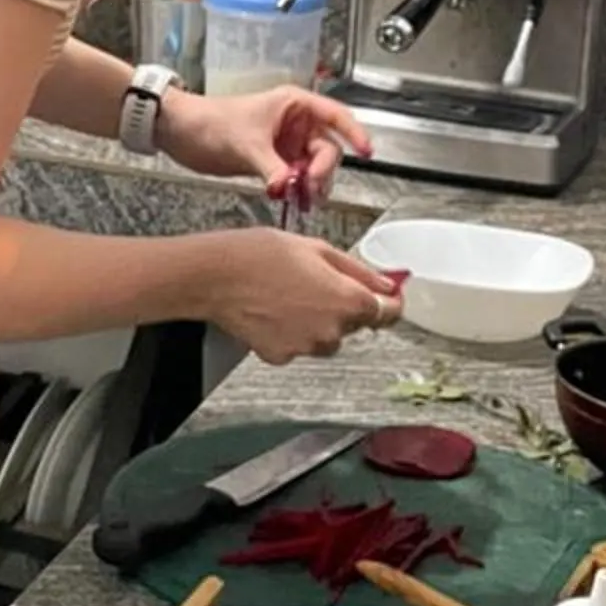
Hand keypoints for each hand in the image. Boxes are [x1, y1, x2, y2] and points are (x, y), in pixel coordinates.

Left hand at [163, 84, 370, 201]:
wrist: (179, 131)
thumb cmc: (209, 122)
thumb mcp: (244, 144)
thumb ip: (271, 167)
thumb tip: (288, 187)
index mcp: (294, 105)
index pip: (335, 116)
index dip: (354, 132)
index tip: (367, 151)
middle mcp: (295, 123)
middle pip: (327, 148)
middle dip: (322, 170)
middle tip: (309, 188)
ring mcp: (285, 143)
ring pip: (313, 166)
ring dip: (312, 184)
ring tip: (302, 200)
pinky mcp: (274, 161)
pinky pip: (296, 177)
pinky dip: (298, 190)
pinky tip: (294, 201)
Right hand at [195, 231, 403, 364]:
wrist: (216, 275)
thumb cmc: (263, 254)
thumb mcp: (318, 249)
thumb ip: (359, 271)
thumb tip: (388, 285)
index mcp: (348, 300)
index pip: (389, 313)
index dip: (388, 302)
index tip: (382, 294)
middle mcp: (333, 331)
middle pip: (354, 325)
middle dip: (343, 307)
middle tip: (314, 282)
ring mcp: (307, 347)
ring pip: (326, 338)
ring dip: (318, 322)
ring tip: (290, 296)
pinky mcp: (282, 356)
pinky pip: (299, 345)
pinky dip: (292, 332)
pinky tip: (274, 311)